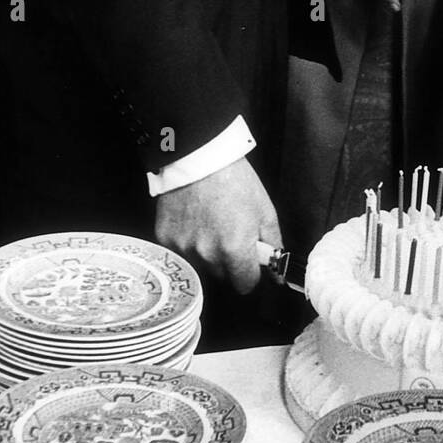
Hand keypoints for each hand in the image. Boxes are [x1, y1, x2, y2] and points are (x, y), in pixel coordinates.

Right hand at [154, 157, 281, 293]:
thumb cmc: (235, 180)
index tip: (249, 262)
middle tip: (229, 235)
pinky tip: (193, 221)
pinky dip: (187, 243)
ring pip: (200, 267)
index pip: (245, 286)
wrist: (200, 157)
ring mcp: (183, 248)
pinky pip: (180, 254)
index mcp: (235, 250)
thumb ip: (272, 245)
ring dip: (207, 255)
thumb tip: (277, 272)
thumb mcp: (265, 211)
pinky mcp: (165, 239)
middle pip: (222, 277)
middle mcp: (207, 255)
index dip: (250, 274)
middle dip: (229, 263)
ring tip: (210, 225)